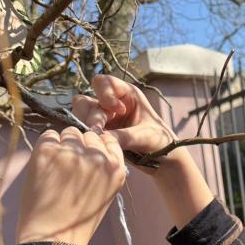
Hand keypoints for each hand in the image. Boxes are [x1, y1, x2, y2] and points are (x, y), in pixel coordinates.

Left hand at [16, 127, 124, 244]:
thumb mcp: (106, 195)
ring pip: (69, 132)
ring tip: (58, 169)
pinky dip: (47, 147)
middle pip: (88, 135)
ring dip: (63, 145)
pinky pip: (49, 135)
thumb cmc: (79, 221)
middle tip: (70, 169)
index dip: (97, 147)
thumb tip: (94, 149)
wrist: (53, 237)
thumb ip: (105, 171)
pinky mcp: (48, 150)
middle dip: (80, 147)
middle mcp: (97, 157)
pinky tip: (46, 167)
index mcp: (115, 169)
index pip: (109, 140)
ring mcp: (72, 152)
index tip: (89, 158)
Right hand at [73, 74, 212, 227]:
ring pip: (82, 116)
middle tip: (98, 132)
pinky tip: (98, 146)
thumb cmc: (160, 143)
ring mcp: (105, 120)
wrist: (162, 161)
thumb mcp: (145, 137)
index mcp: (127, 94)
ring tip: (98, 140)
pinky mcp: (101, 134)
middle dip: (92, 117)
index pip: (103, 83)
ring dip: (87, 126)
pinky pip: (85, 131)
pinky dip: (88, 137)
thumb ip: (124, 136)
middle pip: (86, 101)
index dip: (105, 95)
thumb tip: (101, 137)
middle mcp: (112, 104)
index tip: (118, 110)